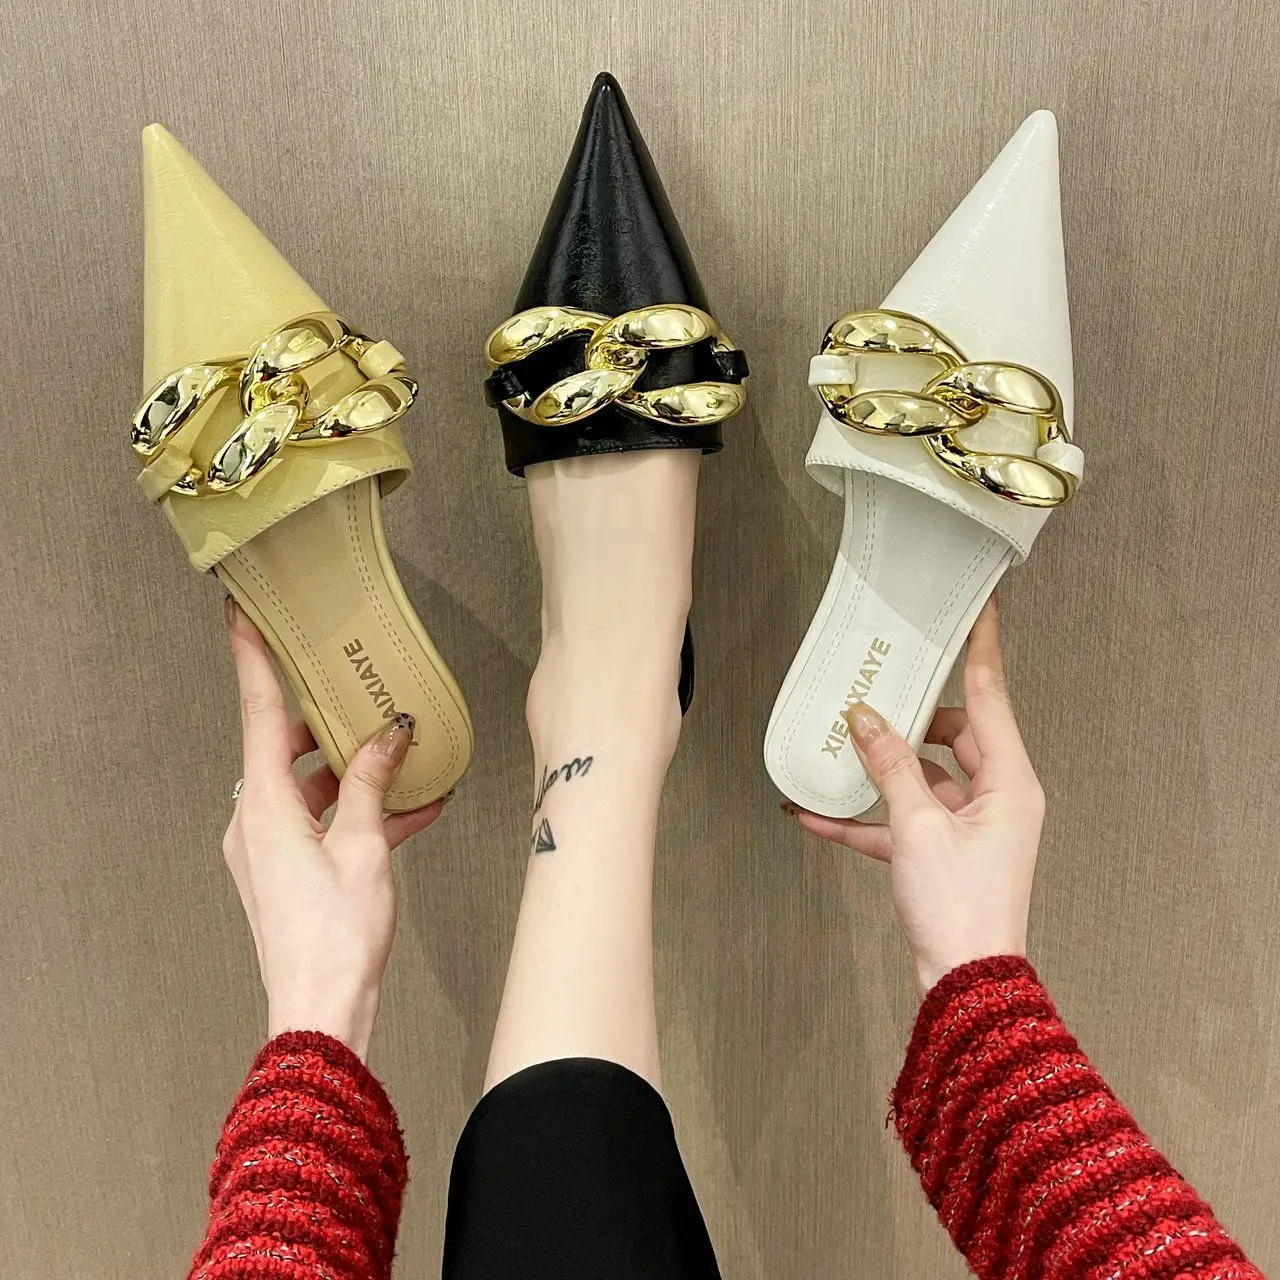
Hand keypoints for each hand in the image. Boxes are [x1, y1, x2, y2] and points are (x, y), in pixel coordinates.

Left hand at [222, 599, 447, 1058]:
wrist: (321, 1011)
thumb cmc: (335, 937)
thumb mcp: (365, 846)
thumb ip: (373, 783)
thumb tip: (388, 736)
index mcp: (265, 807)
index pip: (258, 712)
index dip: (252, 658)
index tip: (242, 613)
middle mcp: (254, 822)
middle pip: (284, 746)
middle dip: (326, 720)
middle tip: (357, 691)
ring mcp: (266, 849)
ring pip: (307, 785)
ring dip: (352, 771)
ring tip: (403, 758)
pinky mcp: (284, 871)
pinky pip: (319, 821)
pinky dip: (355, 811)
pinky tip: (407, 809)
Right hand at [786, 599, 1044, 991]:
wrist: (964, 985)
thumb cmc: (961, 910)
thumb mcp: (918, 828)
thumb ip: (890, 768)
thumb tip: (866, 721)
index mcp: (1011, 783)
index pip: (992, 696)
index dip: (982, 650)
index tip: (980, 609)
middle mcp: (997, 798)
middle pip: (953, 734)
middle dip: (907, 718)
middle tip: (875, 691)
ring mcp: (970, 827)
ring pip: (921, 777)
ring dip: (878, 770)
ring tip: (834, 749)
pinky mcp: (942, 854)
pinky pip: (900, 820)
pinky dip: (865, 816)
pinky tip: (816, 812)